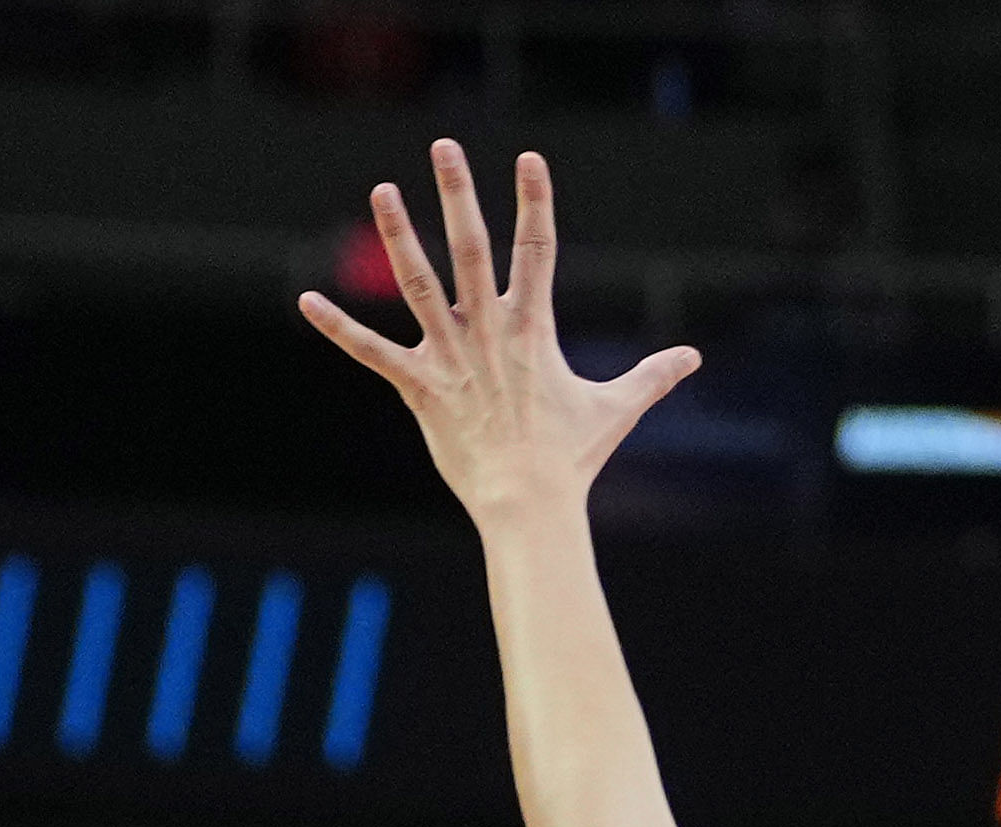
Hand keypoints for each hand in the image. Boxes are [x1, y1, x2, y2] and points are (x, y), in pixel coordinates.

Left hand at [302, 144, 702, 530]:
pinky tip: (305, 300)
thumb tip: (694, 358)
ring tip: (382, 189)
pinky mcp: (420, 387)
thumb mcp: (615, 409)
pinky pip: (373, 353)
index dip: (536, 203)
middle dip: (459, 194)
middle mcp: (489, 331)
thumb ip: (652, 376)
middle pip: (473, 249)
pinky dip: (338, 328)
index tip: (530, 159)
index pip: (538, 252)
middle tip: (445, 146)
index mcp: (533, 329)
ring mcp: (451, 356)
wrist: (531, 506)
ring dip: (399, 235)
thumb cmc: (571, 458)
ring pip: (418, 284)